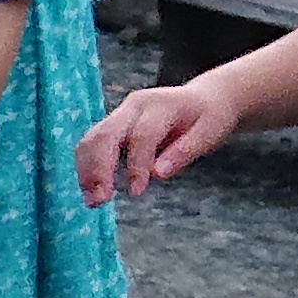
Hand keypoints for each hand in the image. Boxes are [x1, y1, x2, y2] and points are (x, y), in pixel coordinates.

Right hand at [76, 82, 239, 205]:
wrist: (203, 97)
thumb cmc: (210, 116)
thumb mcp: (210, 132)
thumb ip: (184, 151)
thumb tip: (157, 174)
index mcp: (161, 105)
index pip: (142, 136)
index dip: (136, 165)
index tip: (135, 193)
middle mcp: (135, 105)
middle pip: (107, 134)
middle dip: (98, 169)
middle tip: (99, 201)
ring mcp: (121, 113)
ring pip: (93, 138)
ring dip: (86, 170)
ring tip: (91, 200)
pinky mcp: (114, 124)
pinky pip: (92, 143)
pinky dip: (87, 166)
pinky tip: (90, 189)